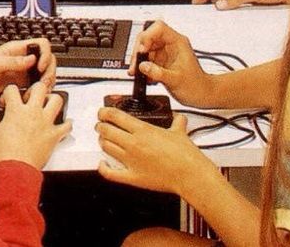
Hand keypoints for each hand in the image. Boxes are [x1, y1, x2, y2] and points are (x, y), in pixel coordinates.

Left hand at [0, 37, 55, 98]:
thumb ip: (14, 61)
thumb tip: (32, 60)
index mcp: (17, 49)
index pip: (41, 45)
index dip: (46, 54)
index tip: (40, 66)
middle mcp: (22, 60)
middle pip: (47, 61)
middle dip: (48, 72)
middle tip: (42, 84)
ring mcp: (21, 73)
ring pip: (42, 76)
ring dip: (43, 85)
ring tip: (35, 93)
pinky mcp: (18, 85)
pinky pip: (33, 88)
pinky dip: (34, 94)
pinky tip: (25, 98)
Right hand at [0, 82, 71, 168]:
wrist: (16, 171)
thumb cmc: (4, 155)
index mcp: (16, 111)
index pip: (12, 89)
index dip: (8, 93)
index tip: (7, 100)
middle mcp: (33, 113)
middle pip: (39, 88)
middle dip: (34, 89)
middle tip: (30, 98)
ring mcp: (45, 123)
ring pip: (57, 100)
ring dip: (52, 100)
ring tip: (46, 105)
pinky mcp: (54, 136)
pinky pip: (66, 126)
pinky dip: (67, 123)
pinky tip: (64, 123)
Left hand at [96, 107, 216, 195]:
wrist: (189, 173)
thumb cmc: (185, 155)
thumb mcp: (179, 131)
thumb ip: (177, 122)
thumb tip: (179, 118)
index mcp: (143, 130)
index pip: (115, 116)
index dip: (104, 112)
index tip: (103, 112)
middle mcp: (133, 143)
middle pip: (106, 130)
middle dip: (100, 126)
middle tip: (101, 125)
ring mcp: (131, 160)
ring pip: (106, 147)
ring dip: (102, 142)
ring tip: (104, 140)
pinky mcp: (132, 176)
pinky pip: (110, 173)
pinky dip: (103, 167)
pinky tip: (102, 164)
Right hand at [132, 21, 216, 106]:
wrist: (202, 95)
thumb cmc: (196, 85)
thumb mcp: (176, 80)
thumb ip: (158, 73)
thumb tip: (143, 66)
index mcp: (178, 42)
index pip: (159, 28)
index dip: (148, 36)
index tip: (142, 50)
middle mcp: (171, 45)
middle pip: (149, 37)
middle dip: (139, 50)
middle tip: (136, 64)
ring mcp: (166, 53)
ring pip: (146, 48)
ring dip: (139, 60)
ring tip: (136, 71)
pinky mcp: (161, 61)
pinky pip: (147, 59)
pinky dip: (142, 67)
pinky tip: (144, 76)